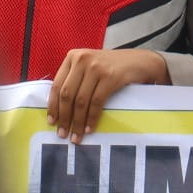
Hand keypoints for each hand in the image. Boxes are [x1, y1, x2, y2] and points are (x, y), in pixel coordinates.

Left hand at [48, 48, 167, 142]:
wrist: (140, 61)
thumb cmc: (113, 66)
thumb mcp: (90, 65)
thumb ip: (75, 78)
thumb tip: (59, 108)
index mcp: (73, 56)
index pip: (57, 84)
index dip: (53, 106)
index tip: (52, 122)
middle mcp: (82, 59)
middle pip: (67, 94)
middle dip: (64, 117)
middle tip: (63, 133)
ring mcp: (96, 68)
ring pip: (81, 101)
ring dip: (77, 122)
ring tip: (76, 136)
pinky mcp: (110, 77)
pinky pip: (96, 102)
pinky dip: (92, 118)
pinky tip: (90, 128)